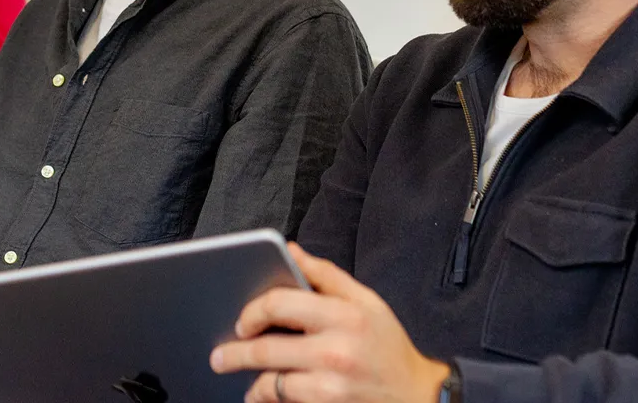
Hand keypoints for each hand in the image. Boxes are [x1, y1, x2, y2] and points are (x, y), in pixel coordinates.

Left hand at [210, 243, 450, 402]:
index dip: (252, 312)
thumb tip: (290, 249)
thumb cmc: (388, 345)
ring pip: (272, 385)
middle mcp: (336, 350)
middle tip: (219, 356)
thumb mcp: (366, 301)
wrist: (419, 395)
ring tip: (246, 384)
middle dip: (235, 354)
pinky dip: (271, 402)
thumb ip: (325, 275)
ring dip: (252, 384)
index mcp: (343, 314)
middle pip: (267, 350)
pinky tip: (265, 398)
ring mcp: (331, 386)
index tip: (241, 322)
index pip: (280, 304)